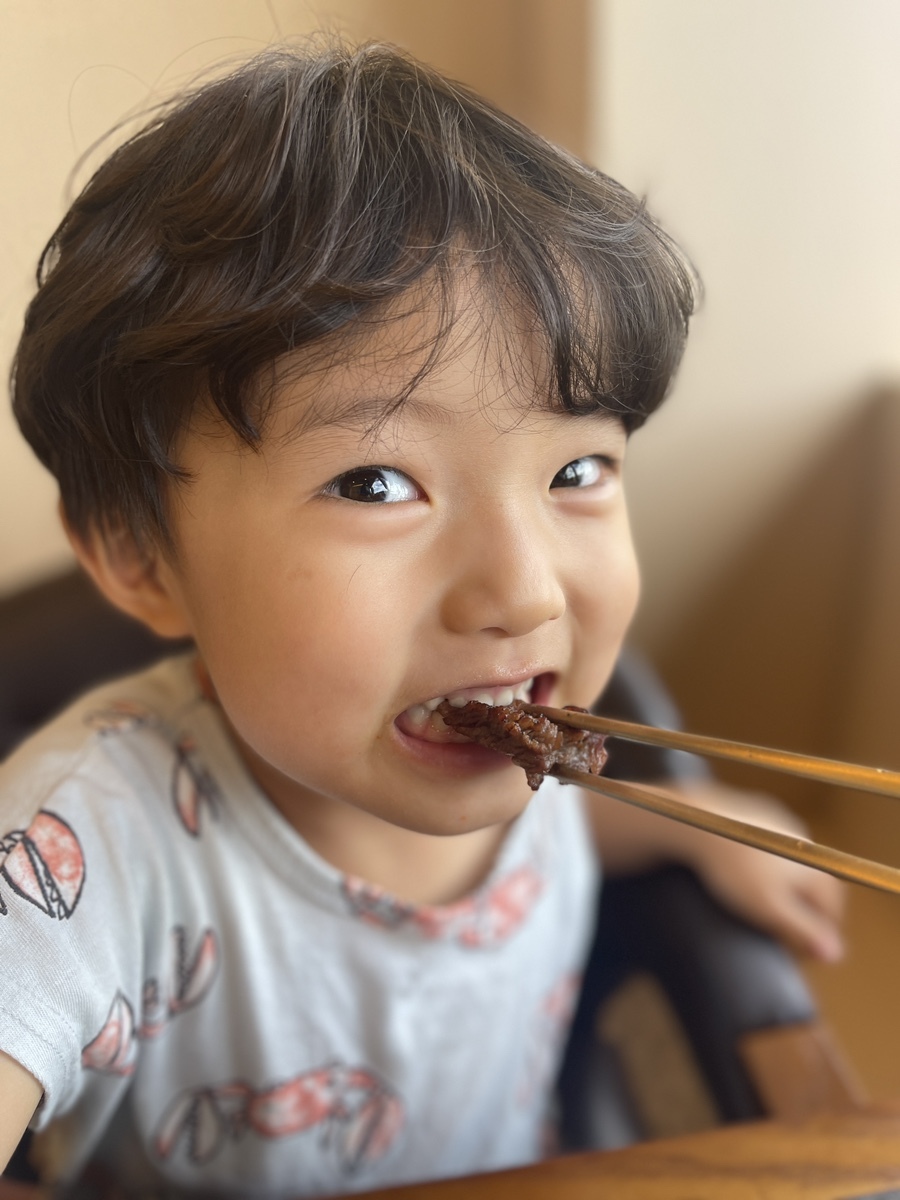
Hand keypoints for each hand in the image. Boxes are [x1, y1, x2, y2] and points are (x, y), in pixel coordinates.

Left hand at [676, 781, 845, 962]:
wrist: (701, 825)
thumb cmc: (734, 871)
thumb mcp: (769, 908)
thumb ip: (803, 931)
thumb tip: (836, 955)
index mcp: (813, 868)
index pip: (832, 910)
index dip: (821, 935)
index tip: (805, 954)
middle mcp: (805, 844)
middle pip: (817, 885)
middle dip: (809, 910)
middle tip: (790, 931)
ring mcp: (783, 825)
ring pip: (796, 863)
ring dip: (791, 885)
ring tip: (772, 902)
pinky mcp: (760, 812)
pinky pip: (774, 844)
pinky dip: (770, 862)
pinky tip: (754, 870)